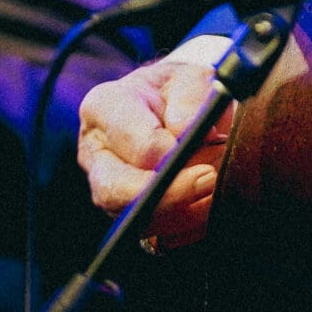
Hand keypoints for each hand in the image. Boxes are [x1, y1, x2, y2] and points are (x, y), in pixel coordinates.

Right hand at [75, 59, 234, 248]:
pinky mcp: (124, 212)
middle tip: (210, 182)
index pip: (134, 143)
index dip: (172, 156)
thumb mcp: (192, 77)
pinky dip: (183, 227)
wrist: (171, 105)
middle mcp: (96, 151)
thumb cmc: (179, 90)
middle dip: (169, 196)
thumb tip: (188, 133)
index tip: (206, 157)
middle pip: (115, 191)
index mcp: (105, 107)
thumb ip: (193, 97)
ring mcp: (106, 185)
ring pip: (132, 219)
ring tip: (216, 192)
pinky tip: (207, 208)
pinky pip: (150, 234)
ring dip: (181, 213)